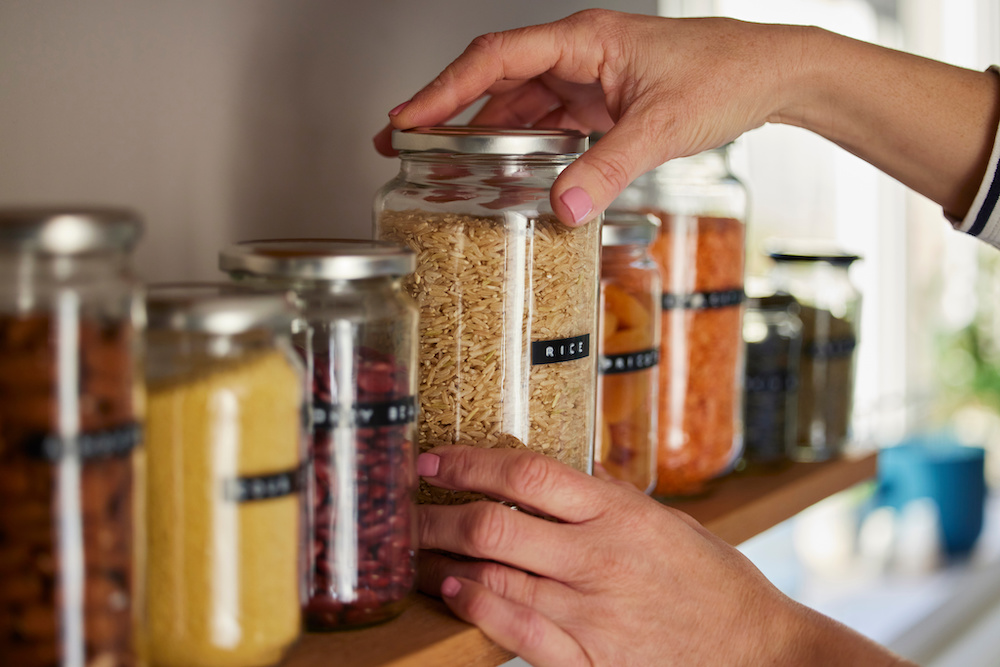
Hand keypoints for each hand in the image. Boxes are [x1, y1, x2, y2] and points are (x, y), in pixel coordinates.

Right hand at [373, 10, 803, 225]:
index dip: (444, 89)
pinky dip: (522, 146)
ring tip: (442, 164)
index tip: (408, 116)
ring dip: (481, 134)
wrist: (769, 76)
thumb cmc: (725, 75)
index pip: (495, 59)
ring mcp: (588, 78)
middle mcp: (578, 54)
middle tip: (402, 142)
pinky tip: (503, 169)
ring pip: (519, 105)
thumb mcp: (660, 127)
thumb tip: (561, 207)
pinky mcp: (601, 102)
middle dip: (447, 112)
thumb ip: (608, 168)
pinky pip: (548, 122)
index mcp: (583, 40)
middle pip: (494, 80)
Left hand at [416, 445, 908, 665]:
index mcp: (619, 513)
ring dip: (440, 562)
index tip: (434, 460)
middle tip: (402, 509)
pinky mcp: (590, 660)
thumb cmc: (715, 581)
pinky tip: (453, 592)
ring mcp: (591, 612)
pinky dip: (477, 609)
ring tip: (411, 553)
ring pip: (493, 578)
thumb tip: (555, 475)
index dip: (469, 463)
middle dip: (434, 516)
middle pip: (493, 526)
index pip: (526, 474)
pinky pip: (516, 633)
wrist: (757, 652)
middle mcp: (598, 558)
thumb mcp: (667, 521)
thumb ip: (608, 499)